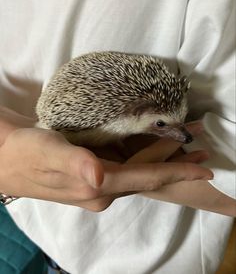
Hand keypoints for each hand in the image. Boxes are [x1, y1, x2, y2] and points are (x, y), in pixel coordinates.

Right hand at [0, 106, 212, 210]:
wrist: (7, 155)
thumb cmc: (26, 151)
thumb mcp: (48, 152)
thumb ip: (74, 165)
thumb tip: (98, 176)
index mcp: (96, 187)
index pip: (146, 179)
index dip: (177, 173)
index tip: (205, 169)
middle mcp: (102, 191)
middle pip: (147, 177)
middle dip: (177, 165)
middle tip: (203, 150)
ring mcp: (98, 186)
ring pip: (139, 174)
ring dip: (164, 161)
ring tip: (186, 148)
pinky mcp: (92, 177)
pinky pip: (128, 170)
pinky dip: (145, 160)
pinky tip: (153, 151)